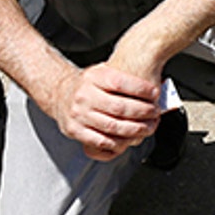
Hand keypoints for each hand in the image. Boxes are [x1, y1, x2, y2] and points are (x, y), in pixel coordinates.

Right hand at [43, 62, 160, 160]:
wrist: (59, 94)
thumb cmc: (88, 85)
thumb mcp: (102, 72)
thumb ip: (123, 77)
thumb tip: (152, 88)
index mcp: (93, 77)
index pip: (120, 82)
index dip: (140, 89)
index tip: (155, 93)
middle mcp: (84, 95)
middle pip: (119, 107)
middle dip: (142, 112)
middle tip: (155, 113)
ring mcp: (78, 114)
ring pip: (112, 126)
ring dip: (135, 129)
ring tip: (148, 127)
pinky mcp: (75, 130)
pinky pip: (100, 140)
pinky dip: (118, 142)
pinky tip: (130, 139)